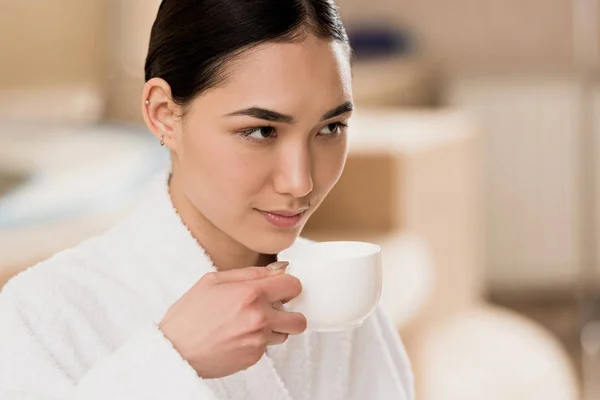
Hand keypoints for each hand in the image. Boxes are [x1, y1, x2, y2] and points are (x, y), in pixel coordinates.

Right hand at [158, 264, 306, 378]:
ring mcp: (258, 340)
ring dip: (274, 327)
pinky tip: (238, 336)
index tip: (281, 288)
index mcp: (250, 293)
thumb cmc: (189, 314)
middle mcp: (259, 318)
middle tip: (275, 308)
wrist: (175, 351)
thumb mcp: (213, 281)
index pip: (293, 285)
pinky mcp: (253, 358)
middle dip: (290, 312)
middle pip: (299, 318)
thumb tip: (277, 269)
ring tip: (250, 323)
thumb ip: (249, 274)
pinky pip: (267, 347)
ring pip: (285, 334)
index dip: (288, 285)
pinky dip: (258, 341)